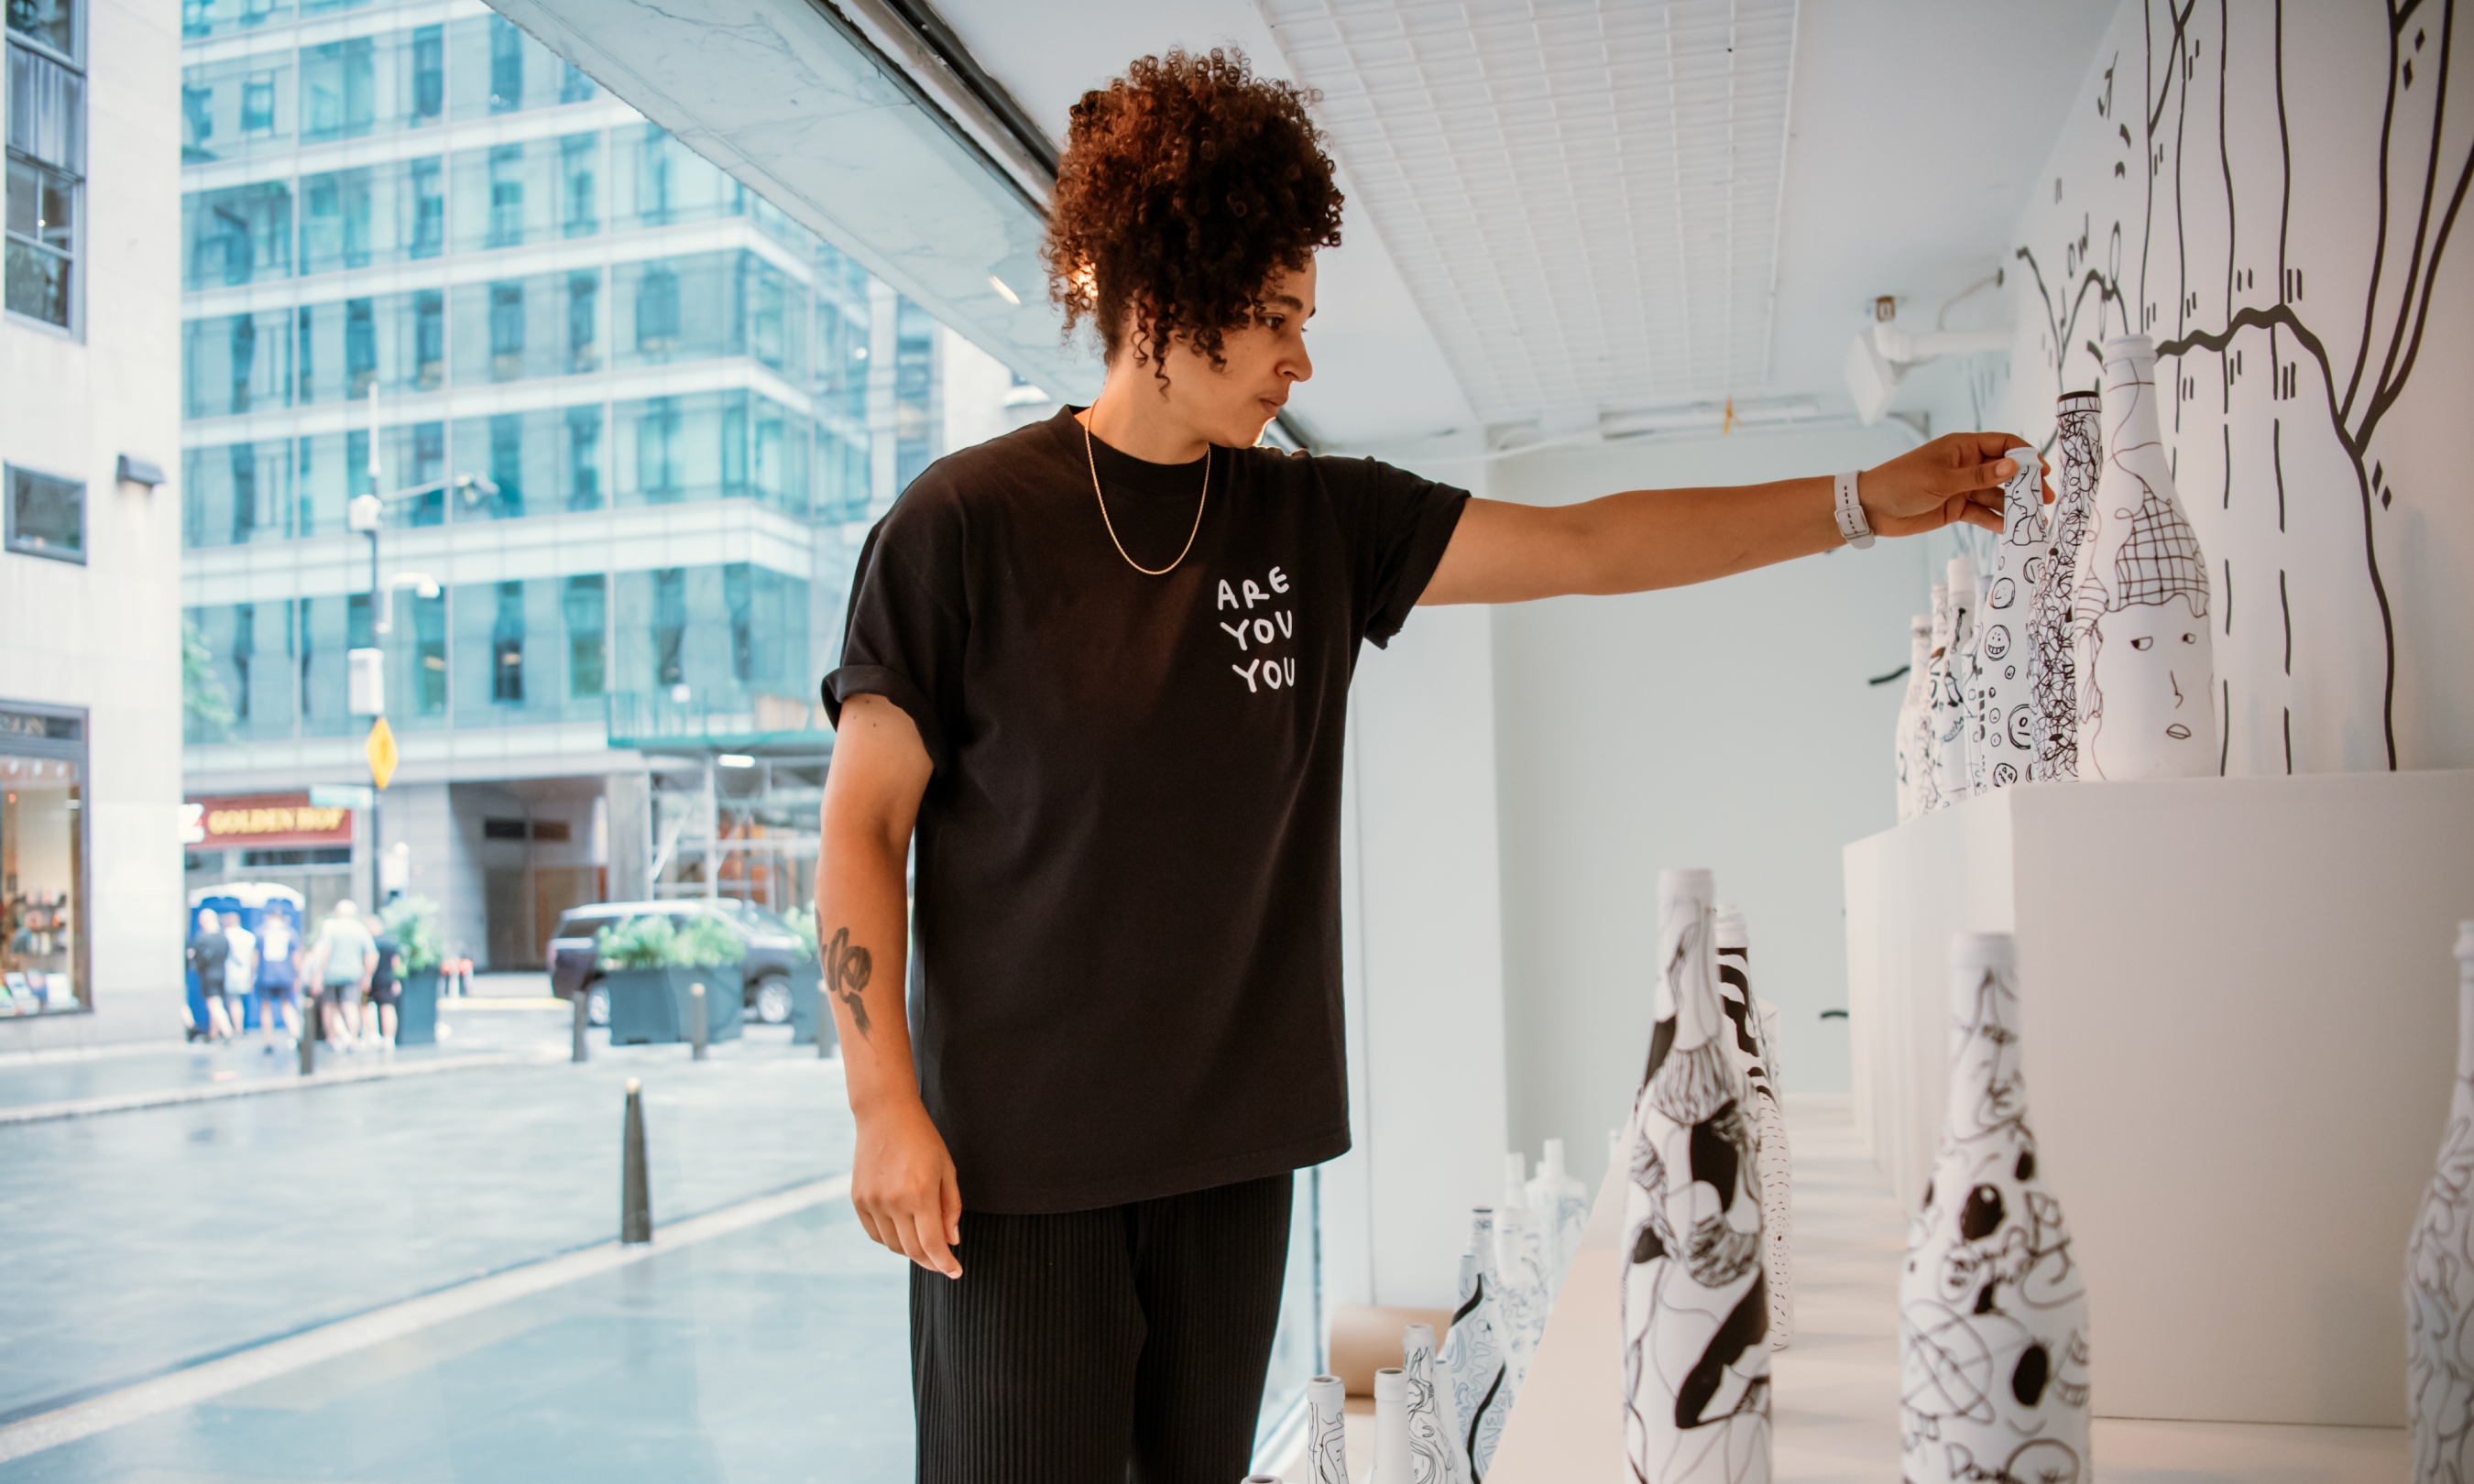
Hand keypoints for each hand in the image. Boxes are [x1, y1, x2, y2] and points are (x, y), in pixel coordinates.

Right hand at [852, 1096, 962, 1277]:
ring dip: (911, 1251)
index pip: (933, 1244)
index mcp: (920, 1194)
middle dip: (931, 1261)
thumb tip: (951, 1241)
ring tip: (925, 1242)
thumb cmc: (923, 1139)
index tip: (956, 1272)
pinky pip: (876, 1234)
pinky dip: (891, 1239)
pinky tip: (903, 1231)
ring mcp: (872, 1202)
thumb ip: (951, 1208)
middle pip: (913, 1250)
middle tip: (943, 1263)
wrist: (885, 1114)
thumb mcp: (947, 1169)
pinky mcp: (858, 1200)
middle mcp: (893, 1201)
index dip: (946, 1264)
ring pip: (893, 1245)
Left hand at [1859, 431, 2052, 538]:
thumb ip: (1979, 476)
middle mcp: (1966, 465)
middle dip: (2025, 485)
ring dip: (2012, 506)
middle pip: (2004, 472)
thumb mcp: (1942, 479)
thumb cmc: (1901, 482)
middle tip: (2045, 500)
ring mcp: (1962, 487)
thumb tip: (2013, 465)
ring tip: (2032, 520)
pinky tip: (2009, 529)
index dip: (2024, 455)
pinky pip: (1982, 512)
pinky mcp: (1956, 507)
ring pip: (1995, 495)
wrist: (1872, 508)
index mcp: (1962, 447)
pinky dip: (1995, 520)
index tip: (2042, 471)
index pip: (2003, 444)